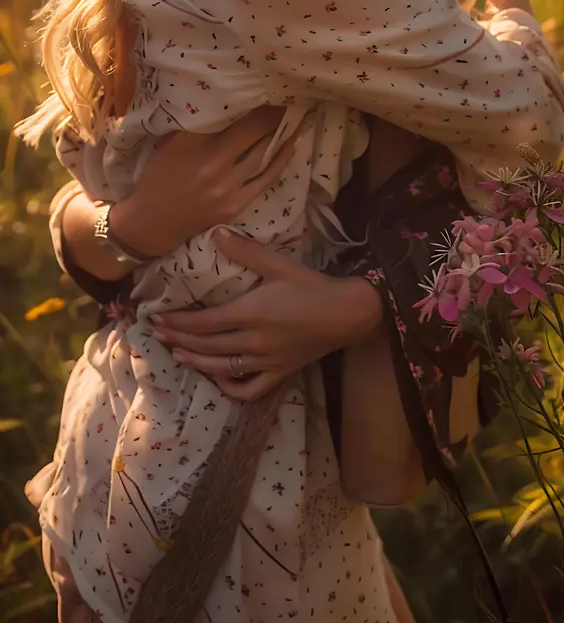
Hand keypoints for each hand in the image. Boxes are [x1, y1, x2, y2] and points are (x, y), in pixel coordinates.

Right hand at [110, 106, 295, 258]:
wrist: (152, 222)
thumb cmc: (158, 177)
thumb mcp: (169, 144)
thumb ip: (194, 125)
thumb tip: (221, 102)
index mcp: (190, 145)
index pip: (225, 115)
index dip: (246, 99)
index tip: (260, 86)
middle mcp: (212, 165)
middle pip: (251, 130)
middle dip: (270, 111)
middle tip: (284, 93)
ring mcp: (226, 188)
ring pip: (261, 152)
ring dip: (278, 131)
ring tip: (291, 112)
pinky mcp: (236, 205)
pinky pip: (266, 178)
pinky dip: (281, 159)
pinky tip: (292, 142)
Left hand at [151, 230, 382, 400]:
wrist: (347, 313)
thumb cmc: (312, 286)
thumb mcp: (279, 263)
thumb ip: (246, 250)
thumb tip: (215, 234)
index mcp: (250, 314)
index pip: (202, 323)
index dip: (177, 322)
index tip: (156, 318)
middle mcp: (253, 342)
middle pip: (206, 345)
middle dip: (178, 340)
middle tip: (158, 334)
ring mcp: (266, 361)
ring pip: (222, 367)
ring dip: (196, 361)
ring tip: (178, 353)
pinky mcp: (280, 373)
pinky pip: (250, 389)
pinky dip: (230, 387)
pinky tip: (218, 378)